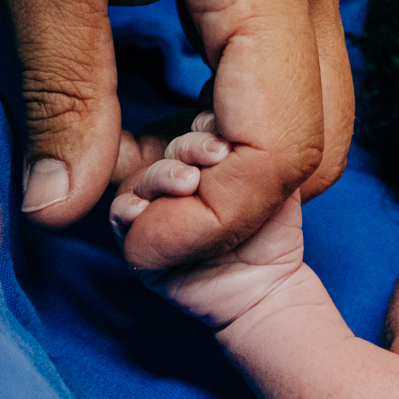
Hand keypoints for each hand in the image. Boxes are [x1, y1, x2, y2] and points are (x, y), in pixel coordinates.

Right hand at [110, 113, 303, 327]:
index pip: (193, 129)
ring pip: (141, 177)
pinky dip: (129, 208)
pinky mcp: (140, 239)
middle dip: (189, 149)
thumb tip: (242, 114)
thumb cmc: (272, 229)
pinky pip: (121, 215)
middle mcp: (176, 178)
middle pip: (166, 147)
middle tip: (214, 156)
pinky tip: (145, 208)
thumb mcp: (277, 180)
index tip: (224, 138)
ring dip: (161, 176)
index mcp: (204, 160)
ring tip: (189, 182)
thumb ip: (262, 146)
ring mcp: (155, 207)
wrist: (265, 284)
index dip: (204, 131)